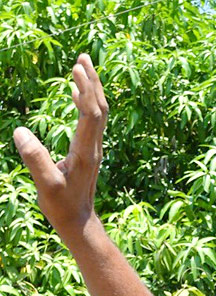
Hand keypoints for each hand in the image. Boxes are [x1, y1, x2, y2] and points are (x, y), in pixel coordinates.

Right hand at [13, 54, 107, 239]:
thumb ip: (34, 159)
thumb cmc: (62, 207)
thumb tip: (21, 131)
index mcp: (85, 152)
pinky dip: (86, 103)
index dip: (86, 90)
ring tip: (82, 66)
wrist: (79, 223)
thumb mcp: (45, 184)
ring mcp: (93, 150)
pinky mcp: (89, 153)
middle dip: (92, 82)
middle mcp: (93, 148)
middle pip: (99, 108)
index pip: (91, 115)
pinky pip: (92, 122)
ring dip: (92, 89)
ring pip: (99, 114)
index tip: (77, 69)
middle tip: (83, 57)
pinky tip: (76, 94)